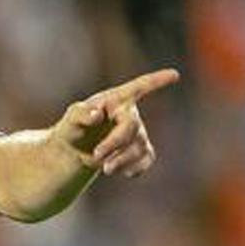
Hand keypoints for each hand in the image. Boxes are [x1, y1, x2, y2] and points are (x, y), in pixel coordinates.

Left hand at [53, 68, 178, 177]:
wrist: (75, 150)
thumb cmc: (73, 128)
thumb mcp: (70, 119)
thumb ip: (80, 114)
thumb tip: (97, 114)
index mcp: (116, 100)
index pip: (139, 87)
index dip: (157, 81)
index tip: (174, 74)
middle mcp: (130, 114)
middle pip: (131, 127)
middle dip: (114, 143)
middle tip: (97, 155)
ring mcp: (138, 133)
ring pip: (139, 147)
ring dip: (122, 160)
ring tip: (105, 168)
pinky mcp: (141, 150)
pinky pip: (146, 160)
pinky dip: (134, 169)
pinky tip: (120, 171)